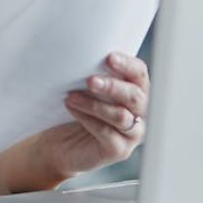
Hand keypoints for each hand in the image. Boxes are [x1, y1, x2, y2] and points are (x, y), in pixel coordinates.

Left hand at [0, 52, 149, 192]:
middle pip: (135, 96)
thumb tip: (84, 51)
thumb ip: (94, 72)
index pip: (140, 73)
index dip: (127, 64)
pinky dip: (88, 119)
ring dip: (95, 104)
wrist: (61, 145)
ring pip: (120, 116)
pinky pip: (107, 134)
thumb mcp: (86, 88)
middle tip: (90, 80)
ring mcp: (132, 133)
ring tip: (71, 95)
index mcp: (136, 90)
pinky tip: (72, 108)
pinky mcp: (119, 151)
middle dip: (113, 86)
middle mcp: (140, 112)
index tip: (109, 57)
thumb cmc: (76, 110)